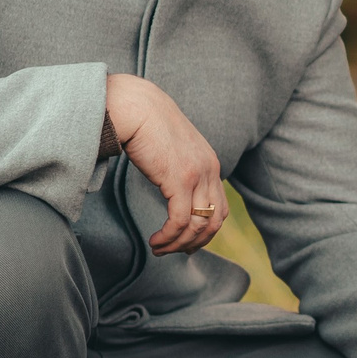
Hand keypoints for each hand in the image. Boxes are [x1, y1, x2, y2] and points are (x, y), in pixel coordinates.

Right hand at [107, 73, 226, 254]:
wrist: (136, 106)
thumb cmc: (147, 125)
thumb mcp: (174, 149)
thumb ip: (180, 167)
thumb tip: (172, 187)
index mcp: (211, 164)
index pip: (220, 209)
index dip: (205, 233)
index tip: (186, 243)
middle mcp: (210, 171)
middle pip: (214, 222)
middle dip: (194, 243)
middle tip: (173, 251)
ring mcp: (197, 175)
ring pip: (197, 226)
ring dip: (177, 244)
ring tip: (159, 249)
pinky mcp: (179, 179)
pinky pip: (179, 220)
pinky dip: (168, 237)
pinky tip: (155, 240)